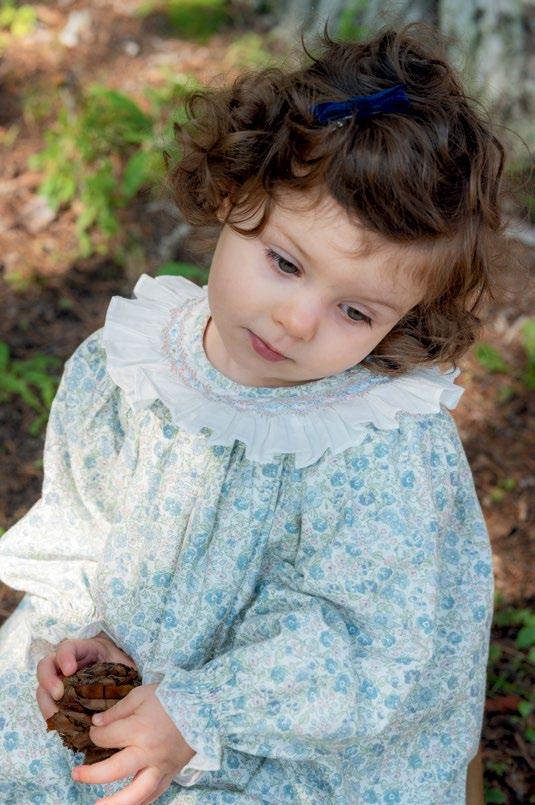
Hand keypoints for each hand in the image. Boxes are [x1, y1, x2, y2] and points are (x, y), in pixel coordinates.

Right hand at [36, 633, 136, 720]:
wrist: (132, 685)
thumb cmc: (129, 671)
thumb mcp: (127, 664)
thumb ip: (122, 668)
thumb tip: (120, 684)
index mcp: (87, 650)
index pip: (68, 647)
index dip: (64, 656)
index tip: (70, 670)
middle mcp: (70, 666)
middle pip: (47, 666)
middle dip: (48, 679)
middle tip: (58, 695)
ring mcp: (64, 684)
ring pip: (44, 688)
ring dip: (46, 702)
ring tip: (54, 715)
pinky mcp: (65, 702)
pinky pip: (52, 707)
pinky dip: (53, 715)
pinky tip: (61, 723)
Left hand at [71, 682, 195, 804]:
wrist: (204, 706)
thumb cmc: (171, 697)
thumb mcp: (141, 695)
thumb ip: (117, 710)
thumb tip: (96, 723)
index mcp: (139, 729)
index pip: (106, 738)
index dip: (95, 734)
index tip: (94, 730)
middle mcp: (148, 752)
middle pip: (113, 770)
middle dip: (91, 774)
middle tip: (75, 774)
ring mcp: (160, 766)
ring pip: (136, 793)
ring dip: (115, 803)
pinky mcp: (171, 773)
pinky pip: (155, 794)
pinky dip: (140, 802)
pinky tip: (128, 804)